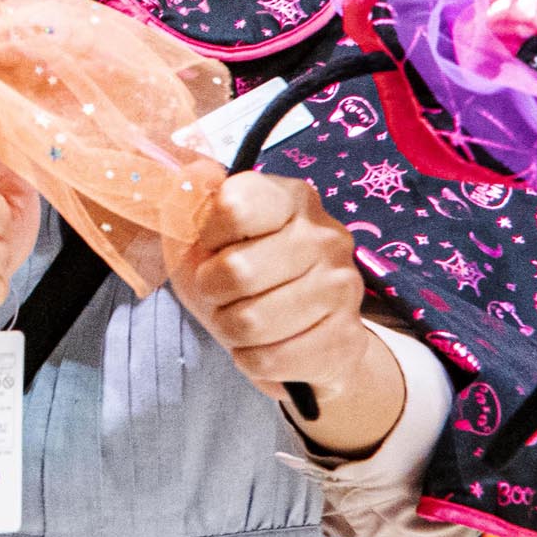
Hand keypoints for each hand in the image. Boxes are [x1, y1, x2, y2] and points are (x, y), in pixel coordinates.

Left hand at [171, 173, 403, 454]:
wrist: (297, 334)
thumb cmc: (237, 274)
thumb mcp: (203, 236)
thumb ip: (190, 206)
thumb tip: (191, 177)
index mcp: (290, 198)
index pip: (234, 206)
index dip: (206, 234)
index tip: (211, 246)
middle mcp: (325, 237)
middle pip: (238, 271)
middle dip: (212, 291)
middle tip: (220, 293)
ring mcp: (343, 288)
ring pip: (251, 322)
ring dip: (229, 328)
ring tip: (240, 319)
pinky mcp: (346, 340)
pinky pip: (269, 359)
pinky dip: (250, 359)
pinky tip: (261, 347)